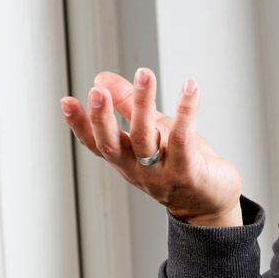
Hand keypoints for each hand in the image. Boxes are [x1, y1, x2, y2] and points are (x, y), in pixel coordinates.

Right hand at [61, 68, 242, 225]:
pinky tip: (190, 88)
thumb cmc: (182, 164)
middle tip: (96, 91)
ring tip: (144, 74)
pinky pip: (183, 139)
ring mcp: (162, 173)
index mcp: (126, 159)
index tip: (66, 101)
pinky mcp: (187, 172)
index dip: (79, 125)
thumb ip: (128, 106)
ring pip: (146, 138)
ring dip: (143, 104)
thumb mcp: (154, 132)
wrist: (212, 203)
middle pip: (113, 144)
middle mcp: (138, 169)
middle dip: (102, 118)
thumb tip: (102, 79)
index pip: (95, 143)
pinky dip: (186, 111)